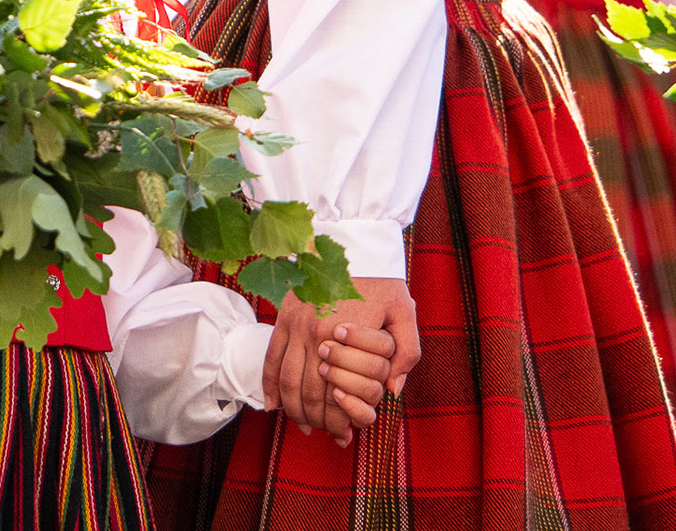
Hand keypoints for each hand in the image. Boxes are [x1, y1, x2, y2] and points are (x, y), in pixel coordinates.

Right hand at [262, 278, 418, 438]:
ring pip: (287, 381)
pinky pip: (271, 358)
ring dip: (294, 410)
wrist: (348, 240)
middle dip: (318, 422)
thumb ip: (406, 354)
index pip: (337, 395)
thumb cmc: (381, 278)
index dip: (341, 422)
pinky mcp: (283, 318)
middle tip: (328, 435)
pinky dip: (269, 385)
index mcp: (344, 338)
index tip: (347, 435)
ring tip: (304, 426)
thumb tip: (393, 391)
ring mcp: (294, 327)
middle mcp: (314, 336)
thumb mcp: (404, 312)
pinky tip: (273, 406)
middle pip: (309, 394)